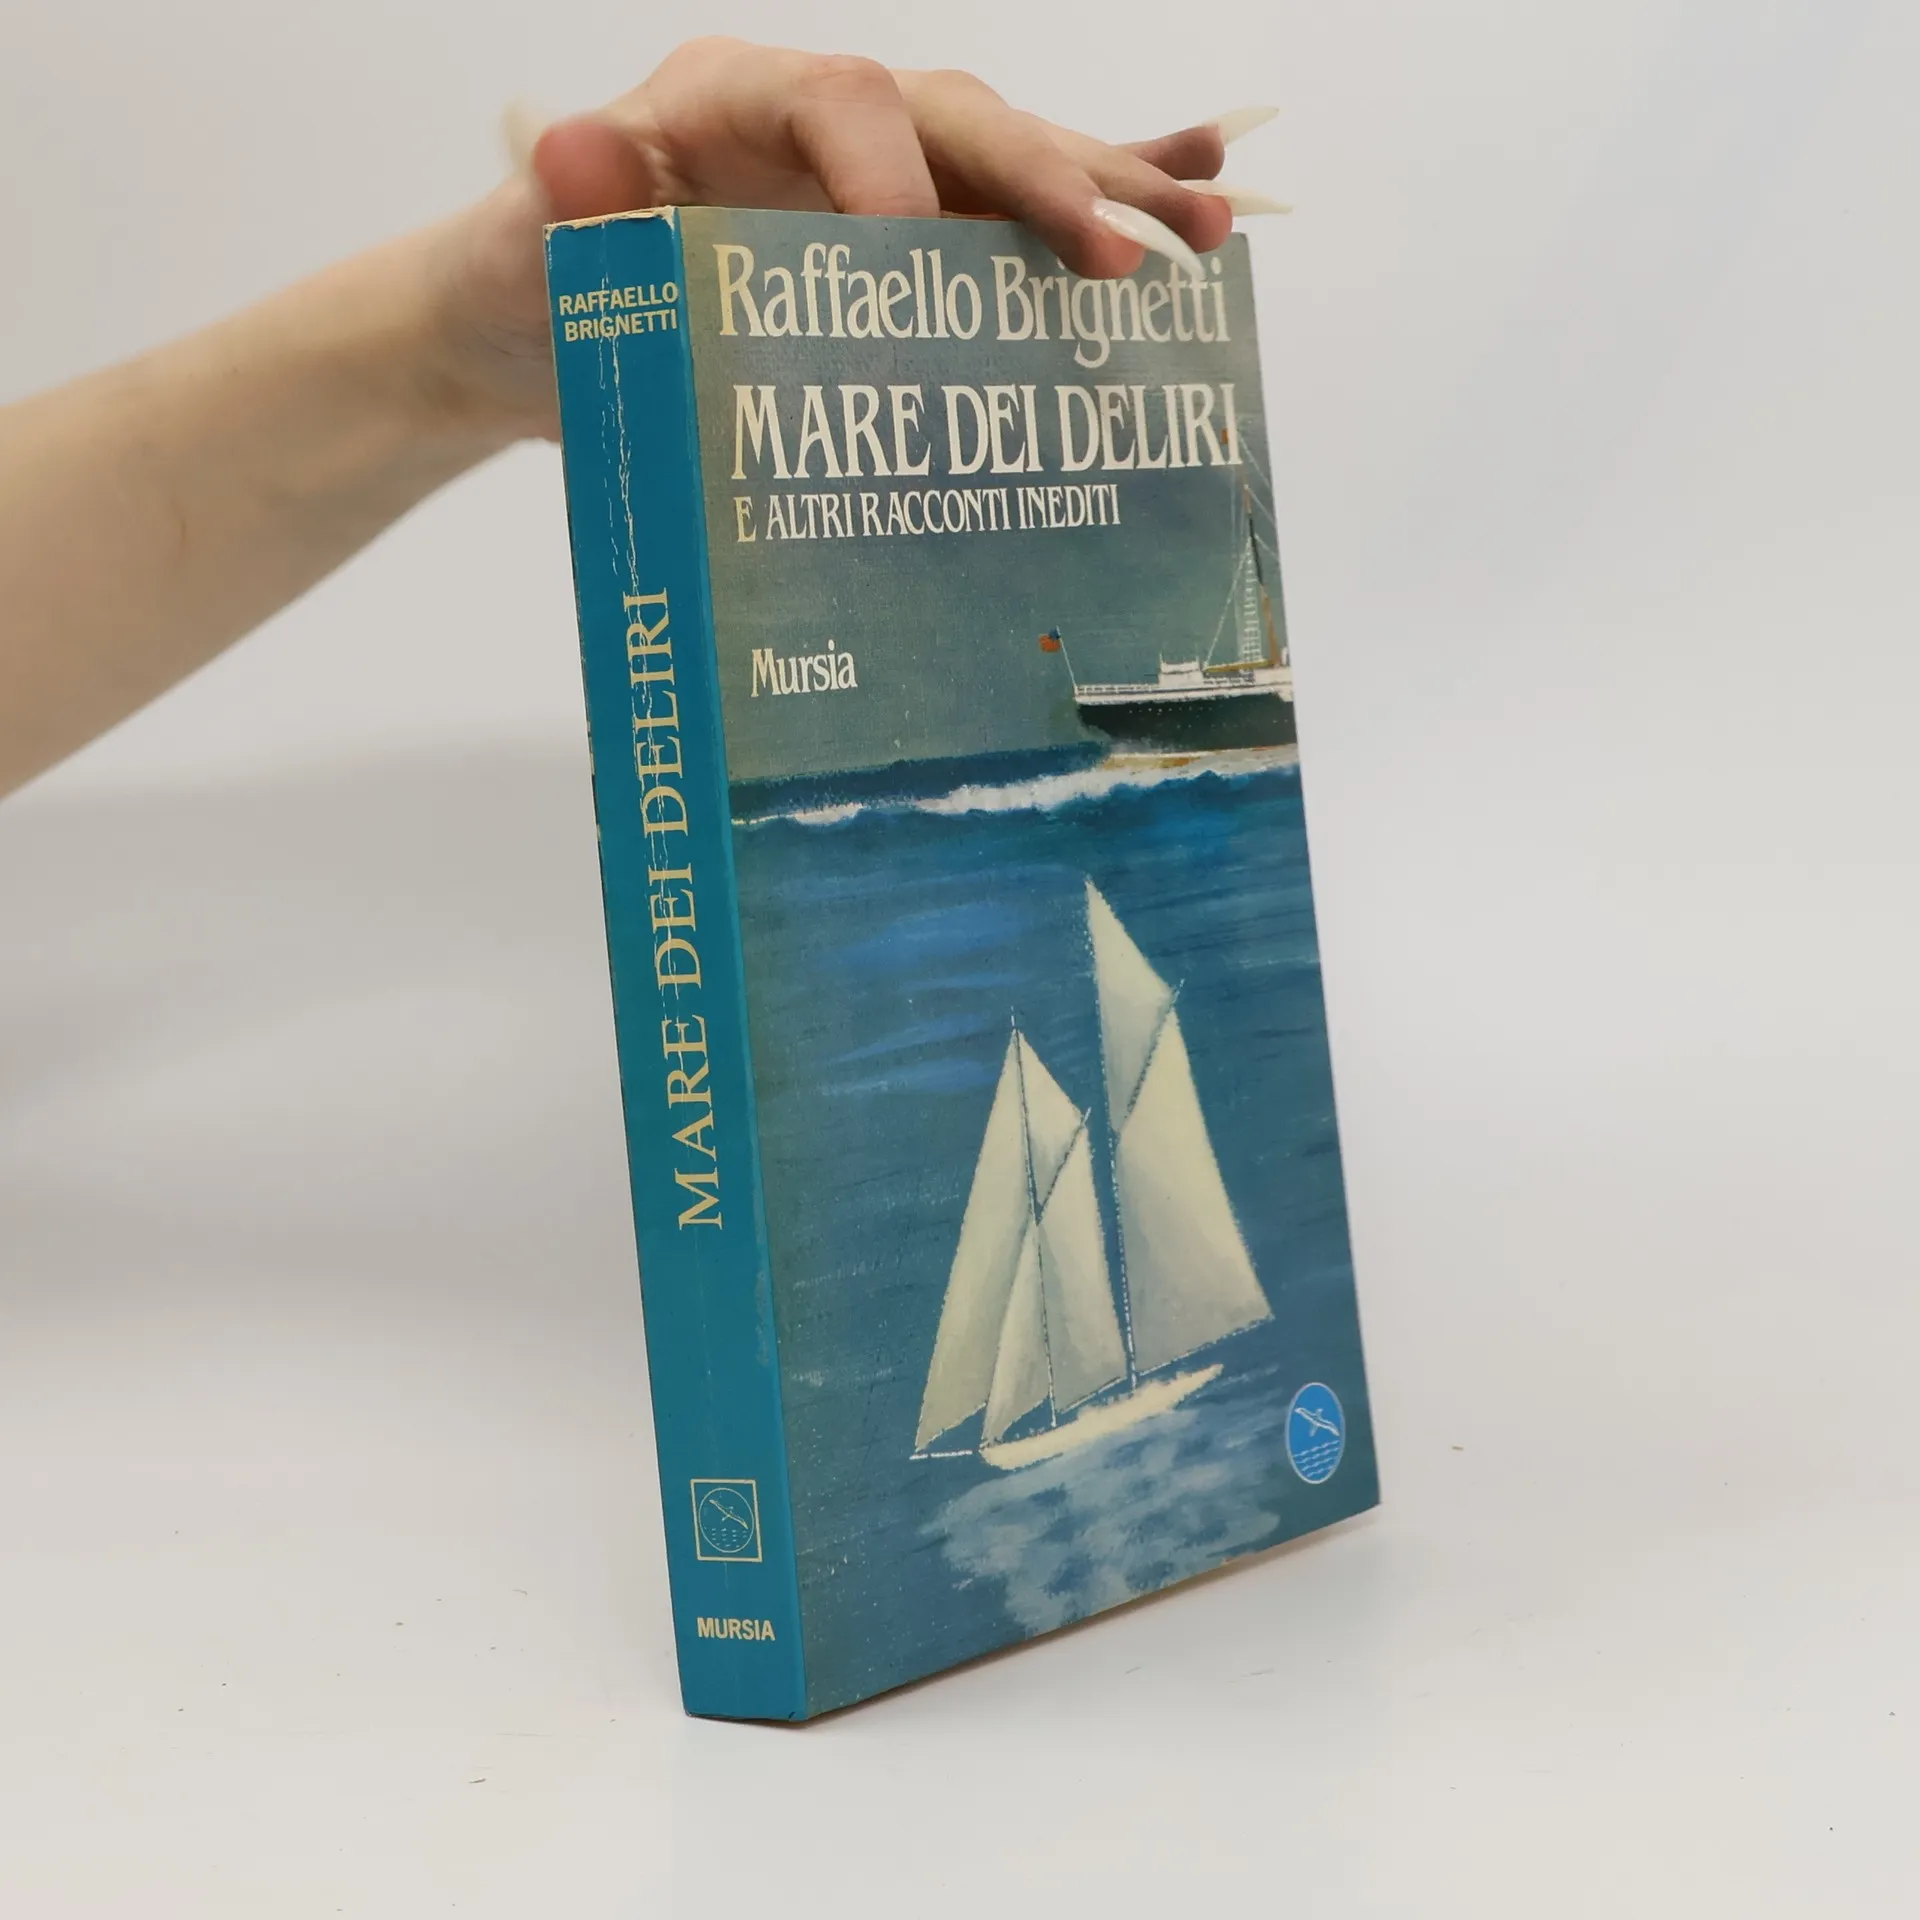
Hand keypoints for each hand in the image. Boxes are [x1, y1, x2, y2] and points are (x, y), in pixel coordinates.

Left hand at [425, 37, 1233, 441]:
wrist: (533, 323)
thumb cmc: (530, 285)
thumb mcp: (526, 249)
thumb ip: (565, 203)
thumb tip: (578, 145)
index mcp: (734, 103)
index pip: (840, 100)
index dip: (891, 170)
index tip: (916, 262)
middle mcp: (824, 124)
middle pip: (957, 122)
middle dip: (1044, 183)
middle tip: (1117, 255)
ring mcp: (876, 178)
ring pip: (1008, 163)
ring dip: (1109, 194)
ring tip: (1206, 234)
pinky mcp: (906, 236)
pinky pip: (1010, 208)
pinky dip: (1101, 193)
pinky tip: (1196, 189)